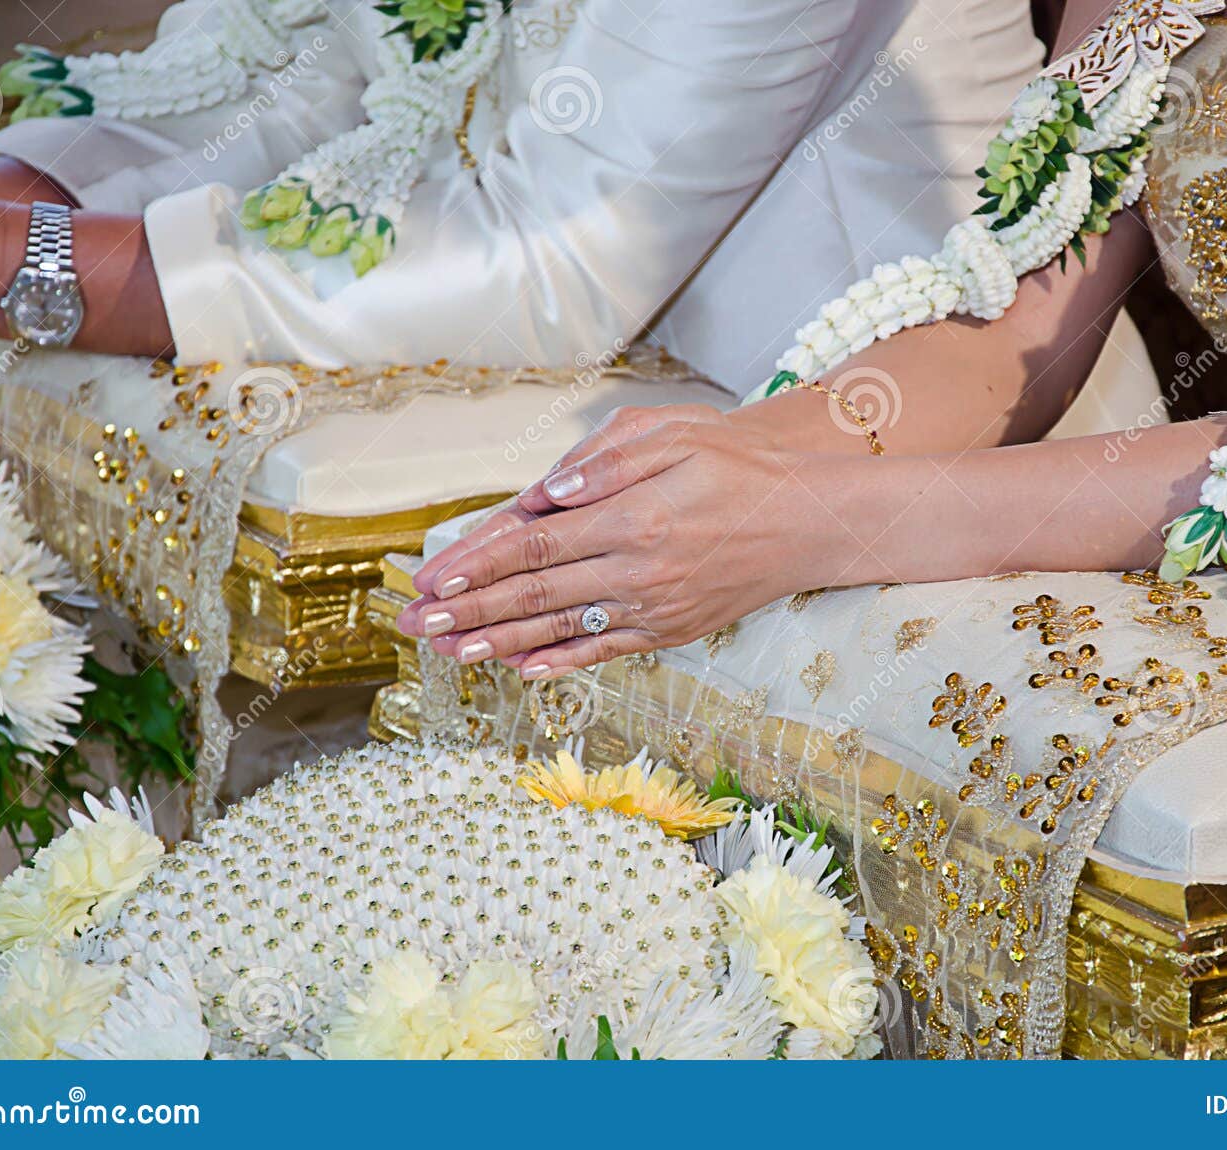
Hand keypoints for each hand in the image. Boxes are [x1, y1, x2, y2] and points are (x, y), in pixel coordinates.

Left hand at [398, 419, 835, 675]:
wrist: (809, 520)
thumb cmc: (739, 466)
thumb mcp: (676, 435)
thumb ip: (606, 461)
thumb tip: (546, 493)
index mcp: (632, 518)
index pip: (534, 543)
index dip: (476, 562)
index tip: (433, 576)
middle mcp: (638, 571)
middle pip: (534, 592)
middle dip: (468, 609)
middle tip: (417, 622)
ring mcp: (654, 608)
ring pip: (562, 628)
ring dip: (500, 642)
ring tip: (450, 653)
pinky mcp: (671, 631)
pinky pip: (605, 651)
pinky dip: (561, 661)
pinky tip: (524, 668)